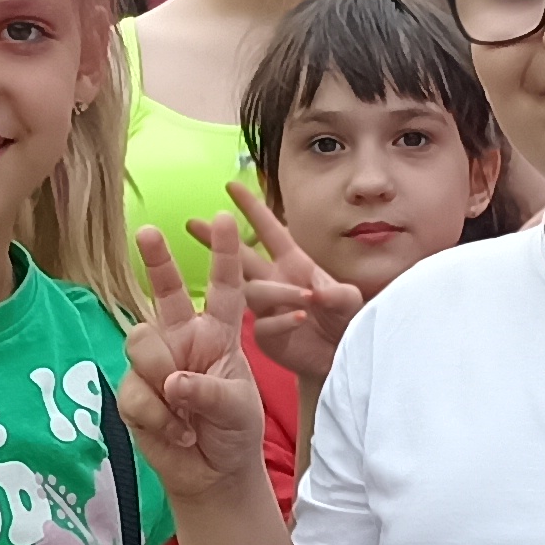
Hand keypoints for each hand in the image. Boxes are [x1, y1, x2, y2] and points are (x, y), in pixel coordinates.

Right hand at [113, 225, 268, 499]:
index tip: (222, 217)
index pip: (222, 289)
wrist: (212, 474)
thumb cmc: (233, 431)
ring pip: (141, 343)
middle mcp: (182, 339)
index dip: (224, 254)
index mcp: (217, 335)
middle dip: (156, 260)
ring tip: (185, 415)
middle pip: (163, 292)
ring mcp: (154, 364)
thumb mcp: (237, 409)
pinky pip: (134, 392)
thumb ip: (209, 392)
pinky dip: (158, 418)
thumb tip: (172, 383)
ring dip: (162, 377)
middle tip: (147, 232)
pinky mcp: (132, 393)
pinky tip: (177, 434)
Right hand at [219, 186, 365, 385]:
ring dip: (273, 291)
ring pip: (252, 291)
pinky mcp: (266, 335)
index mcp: (293, 264)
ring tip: (304, 298)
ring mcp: (267, 308)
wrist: (341, 358)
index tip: (231, 186)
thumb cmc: (347, 323)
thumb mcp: (350, 302)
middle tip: (194, 223)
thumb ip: (338, 294)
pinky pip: (264, 324)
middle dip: (217, 240)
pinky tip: (299, 319)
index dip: (252, 208)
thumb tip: (317, 291)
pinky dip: (282, 320)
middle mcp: (275, 281)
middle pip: (240, 256)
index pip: (269, 230)